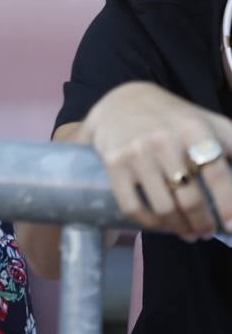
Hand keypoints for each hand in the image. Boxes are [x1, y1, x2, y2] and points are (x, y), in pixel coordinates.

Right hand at [80, 81, 231, 236]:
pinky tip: (161, 224)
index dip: (228, 204)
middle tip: (206, 232)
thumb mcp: (211, 123)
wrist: (122, 101)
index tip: (230, 226)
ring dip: (179, 227)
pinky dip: (150, 222)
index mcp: (194, 128)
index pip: (216, 173)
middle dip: (203, 222)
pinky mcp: (114, 164)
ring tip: (187, 232)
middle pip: (190, 197)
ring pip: (163, 207)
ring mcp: (136, 153)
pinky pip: (132, 206)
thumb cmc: (176, 119)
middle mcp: (164, 140)